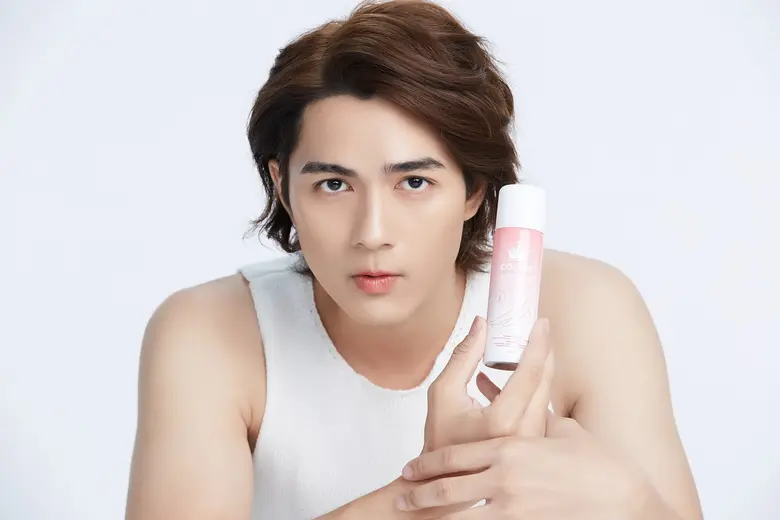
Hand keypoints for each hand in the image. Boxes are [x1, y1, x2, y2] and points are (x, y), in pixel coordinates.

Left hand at [397, 413, 646, 519]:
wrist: (622, 501)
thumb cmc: (597, 465)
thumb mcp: (563, 433)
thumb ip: (540, 418)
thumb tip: (533, 403)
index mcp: (508, 449)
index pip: (455, 457)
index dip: (428, 465)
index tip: (411, 470)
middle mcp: (503, 479)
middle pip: (447, 489)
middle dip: (420, 494)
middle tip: (403, 496)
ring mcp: (511, 508)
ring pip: (459, 516)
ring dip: (434, 517)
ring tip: (415, 517)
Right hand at [423, 316, 553, 452]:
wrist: (445, 482)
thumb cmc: (440, 441)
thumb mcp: (442, 392)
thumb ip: (463, 356)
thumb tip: (481, 325)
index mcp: (503, 420)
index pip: (530, 372)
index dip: (538, 343)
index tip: (541, 322)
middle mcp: (523, 432)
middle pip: (544, 382)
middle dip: (544, 351)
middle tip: (539, 329)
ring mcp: (531, 441)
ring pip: (543, 395)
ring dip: (538, 369)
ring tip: (526, 347)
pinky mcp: (532, 443)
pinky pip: (537, 408)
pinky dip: (529, 388)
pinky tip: (507, 376)